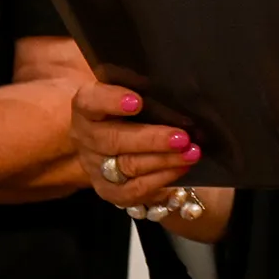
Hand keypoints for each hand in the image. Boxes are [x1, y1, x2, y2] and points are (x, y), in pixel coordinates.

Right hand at [69, 78, 202, 210]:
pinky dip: (160, 180)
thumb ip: (144, 87)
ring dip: (163, 160)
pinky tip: (181, 169)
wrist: (116, 136)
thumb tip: (178, 87)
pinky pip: (132, 191)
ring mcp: (95, 166)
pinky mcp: (108, 190)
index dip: (111, 101)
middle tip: (182, 138)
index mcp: (87, 107)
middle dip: (151, 140)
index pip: (91, 101)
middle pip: (113, 140)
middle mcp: (86, 137)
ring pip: (126, 166)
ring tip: (191, 153)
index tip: (137, 101)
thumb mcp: (132, 91)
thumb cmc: (131, 106)